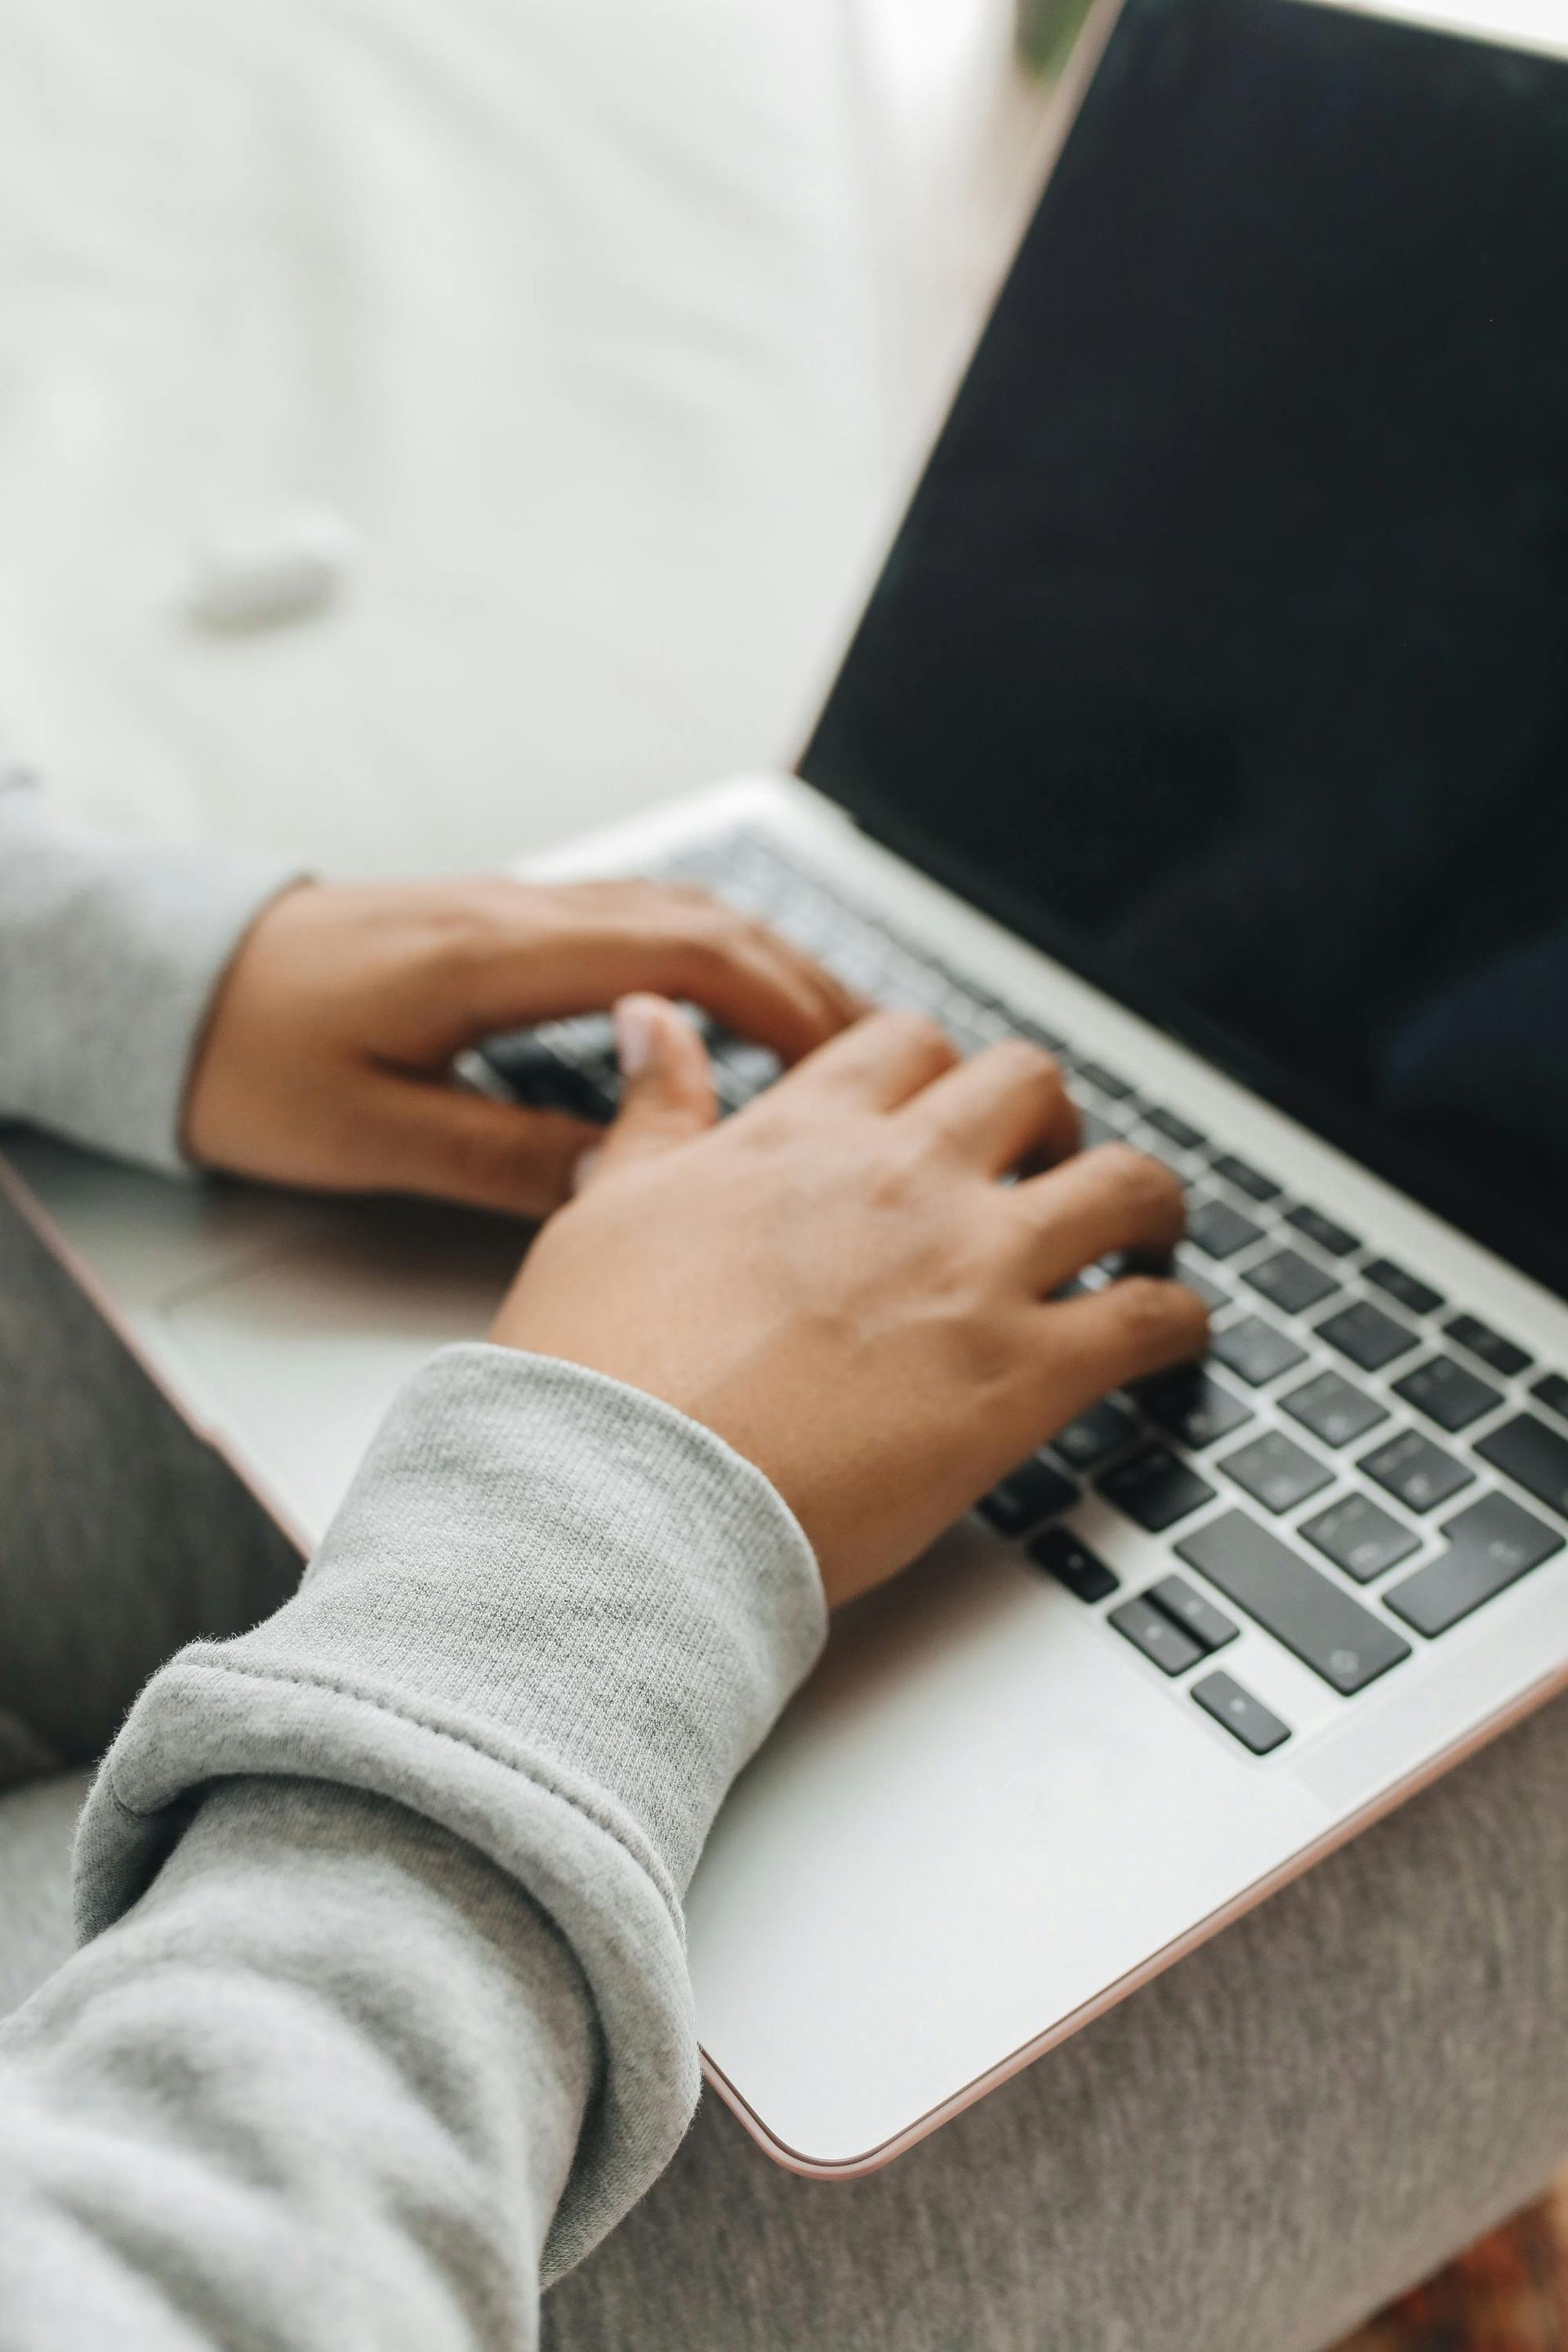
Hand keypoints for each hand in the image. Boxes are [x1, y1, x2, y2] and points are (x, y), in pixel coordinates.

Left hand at [184, 875, 859, 1215]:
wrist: (169, 983)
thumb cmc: (246, 1055)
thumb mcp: (367, 1135)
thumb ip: (499, 1156)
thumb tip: (621, 1185)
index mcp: (493, 956)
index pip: (683, 952)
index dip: (787, 1005)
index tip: (854, 1069)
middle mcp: (521, 915)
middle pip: (708, 921)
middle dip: (814, 986)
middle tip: (898, 1061)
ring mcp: (517, 912)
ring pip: (683, 916)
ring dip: (774, 971)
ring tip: (849, 1046)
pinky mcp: (507, 931)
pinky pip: (643, 931)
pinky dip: (717, 970)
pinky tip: (740, 1021)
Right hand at [494, 996, 1207, 1605]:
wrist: (619, 1496)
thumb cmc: (595, 1372)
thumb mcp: (607, 1211)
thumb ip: (654, 1112)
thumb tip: (655, 1019)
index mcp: (801, 1137)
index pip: (905, 1046)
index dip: (938, 1075)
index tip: (945, 1115)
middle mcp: (903, 1180)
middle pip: (1029, 1086)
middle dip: (1049, 1121)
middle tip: (1047, 1170)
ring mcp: (974, 1270)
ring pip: (1124, 1184)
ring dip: (1147, 1205)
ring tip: (1147, 1238)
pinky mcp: (1022, 1374)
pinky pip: (1150, 1319)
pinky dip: (1179, 1322)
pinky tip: (1173, 1339)